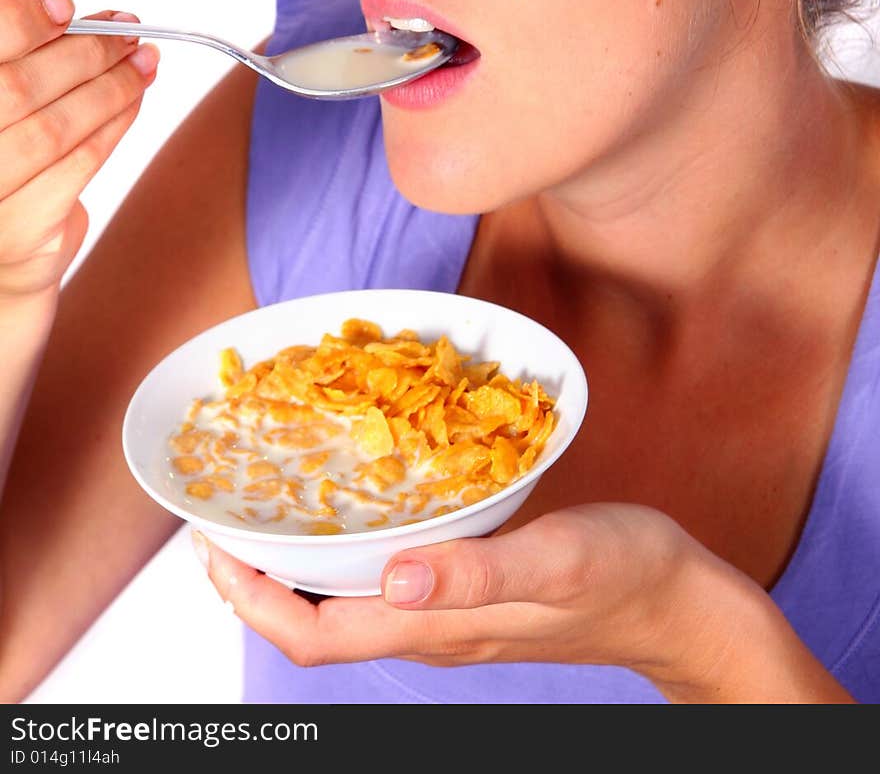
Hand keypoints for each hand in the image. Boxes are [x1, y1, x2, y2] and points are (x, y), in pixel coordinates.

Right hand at [0, 0, 159, 298]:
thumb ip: (2, 50)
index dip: (22, 21)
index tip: (65, 7)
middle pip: (18, 86)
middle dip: (84, 51)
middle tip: (126, 32)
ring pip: (55, 126)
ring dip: (110, 86)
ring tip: (142, 62)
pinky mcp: (17, 232)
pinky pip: (79, 164)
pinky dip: (113, 125)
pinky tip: (132, 101)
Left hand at [193, 502, 724, 678]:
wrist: (679, 602)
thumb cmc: (625, 574)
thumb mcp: (555, 559)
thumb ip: (476, 571)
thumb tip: (392, 578)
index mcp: (440, 625)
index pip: (315, 635)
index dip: (251, 600)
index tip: (211, 545)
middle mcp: (434, 627)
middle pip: (318, 625)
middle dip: (257, 583)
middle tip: (224, 519)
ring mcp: (454, 615)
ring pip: (348, 606)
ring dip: (297, 569)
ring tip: (271, 511)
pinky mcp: (473, 594)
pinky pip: (387, 585)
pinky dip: (350, 555)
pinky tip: (358, 511)